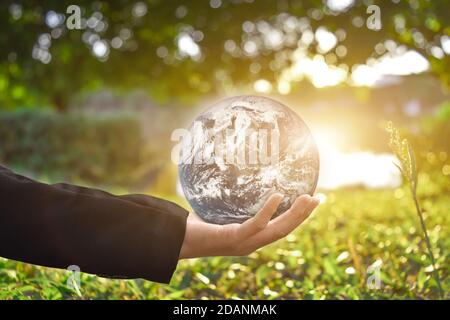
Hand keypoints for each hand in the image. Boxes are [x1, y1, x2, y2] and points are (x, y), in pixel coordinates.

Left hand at [179, 194, 319, 258]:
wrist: (178, 239)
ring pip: (278, 229)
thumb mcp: (218, 210)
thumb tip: (231, 172)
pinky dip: (269, 210)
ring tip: (308, 198)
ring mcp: (244, 243)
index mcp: (250, 238)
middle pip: (285, 229)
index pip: (279, 228)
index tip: (309, 202)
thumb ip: (229, 199)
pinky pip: (256, 224)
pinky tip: (277, 195)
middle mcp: (251, 243)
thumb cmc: (195, 225)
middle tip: (318, 198)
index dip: (296, 217)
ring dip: (295, 215)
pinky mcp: (235, 238)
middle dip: (303, 215)